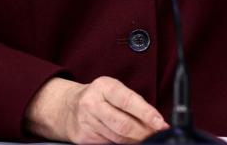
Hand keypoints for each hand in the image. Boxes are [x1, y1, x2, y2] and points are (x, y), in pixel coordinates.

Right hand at [25, 76, 168, 143]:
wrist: (66, 107)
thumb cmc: (98, 96)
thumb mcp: (113, 90)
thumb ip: (132, 102)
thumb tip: (155, 119)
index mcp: (103, 87)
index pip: (129, 101)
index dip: (147, 114)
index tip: (160, 122)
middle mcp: (92, 103)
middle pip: (124, 124)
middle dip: (144, 132)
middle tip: (156, 133)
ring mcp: (86, 122)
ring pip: (118, 138)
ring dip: (135, 140)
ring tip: (146, 137)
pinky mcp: (83, 138)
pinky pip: (108, 144)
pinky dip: (122, 144)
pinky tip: (129, 140)